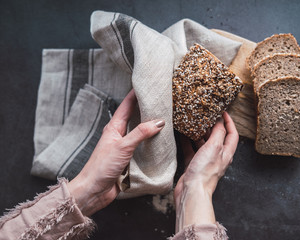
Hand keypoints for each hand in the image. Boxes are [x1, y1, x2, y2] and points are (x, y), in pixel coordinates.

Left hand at [67, 89, 164, 215]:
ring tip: (165, 118)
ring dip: (151, 126)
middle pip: (135, 117)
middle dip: (146, 108)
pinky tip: (161, 142)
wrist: (94, 190)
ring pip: (140, 132)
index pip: (127, 105)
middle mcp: (119, 135)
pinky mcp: (129, 159)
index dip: (136, 94)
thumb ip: (140, 133)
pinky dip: (151, 142)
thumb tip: (158, 121)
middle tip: (161, 100)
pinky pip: (142, 147)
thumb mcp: (123, 146)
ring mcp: (124, 146)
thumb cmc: (102, 167)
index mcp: (114, 127)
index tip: (147, 84)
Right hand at [174, 112, 237, 231]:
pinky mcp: (193, 165)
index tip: (222, 112)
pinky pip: (191, 150)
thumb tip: (219, 121)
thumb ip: (218, 132)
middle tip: (205, 115)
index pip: (232, 134)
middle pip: (217, 137)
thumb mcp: (215, 147)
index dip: (229, 122)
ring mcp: (205, 161)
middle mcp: (217, 157)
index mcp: (226, 153)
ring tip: (193, 122)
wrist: (192, 190)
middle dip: (212, 126)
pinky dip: (187, 141)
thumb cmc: (205, 171)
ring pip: (203, 143)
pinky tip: (182, 134)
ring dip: (199, 133)